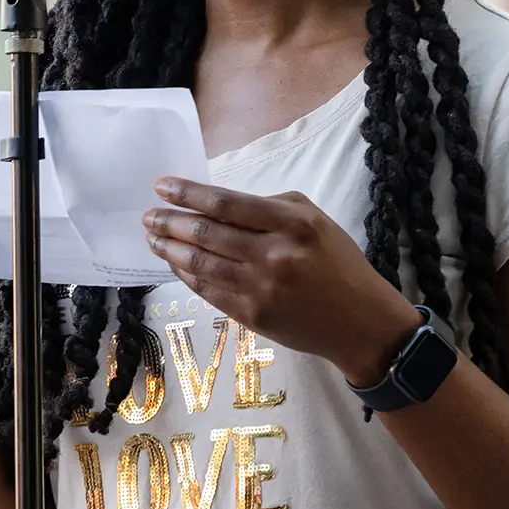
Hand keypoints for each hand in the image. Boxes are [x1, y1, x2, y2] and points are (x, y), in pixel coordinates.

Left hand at [142, 178, 419, 385]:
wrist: (360, 322)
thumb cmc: (338, 264)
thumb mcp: (315, 220)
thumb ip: (271, 207)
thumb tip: (220, 204)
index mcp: (292, 223)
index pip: (226, 204)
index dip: (188, 193)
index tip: (162, 186)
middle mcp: (275, 255)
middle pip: (206, 233)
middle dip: (170, 222)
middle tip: (148, 215)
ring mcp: (261, 289)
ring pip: (201, 264)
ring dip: (171, 249)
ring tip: (153, 238)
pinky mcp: (253, 316)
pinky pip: (209, 291)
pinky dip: (186, 275)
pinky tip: (175, 263)